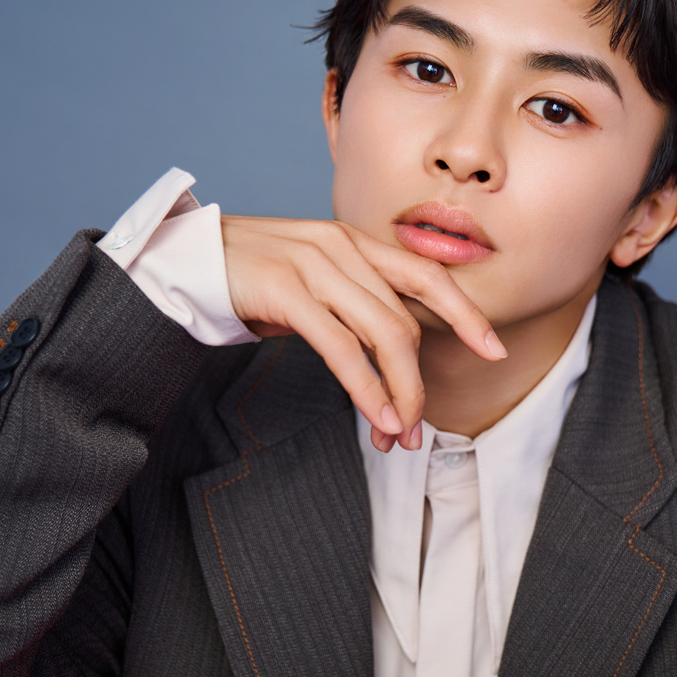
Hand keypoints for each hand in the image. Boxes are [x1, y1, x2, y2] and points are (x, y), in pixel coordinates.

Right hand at [221, 216, 505, 451]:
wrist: (181, 258)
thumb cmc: (247, 276)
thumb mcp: (310, 280)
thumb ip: (351, 302)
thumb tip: (391, 350)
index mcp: (354, 242)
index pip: (428, 275)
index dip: (467, 313)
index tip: (494, 349)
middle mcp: (342, 247)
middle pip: (407, 320)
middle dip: (419, 382)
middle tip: (417, 428)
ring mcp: (314, 264)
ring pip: (384, 334)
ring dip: (399, 393)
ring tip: (399, 434)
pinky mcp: (285, 289)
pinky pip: (341, 346)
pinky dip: (366, 386)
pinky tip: (377, 415)